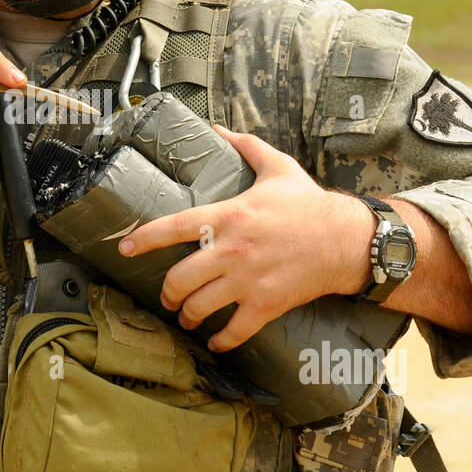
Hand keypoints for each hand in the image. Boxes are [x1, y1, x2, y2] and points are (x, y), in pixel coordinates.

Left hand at [116, 125, 374, 351]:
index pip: (173, 227)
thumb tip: (217, 129)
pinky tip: (215, 343)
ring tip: (187, 318)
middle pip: (179, 279)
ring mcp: (248, 281)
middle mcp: (231, 250)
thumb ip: (245, 146)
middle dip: (167, 292)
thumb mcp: (277, 167)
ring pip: (200, 307)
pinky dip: (221, 341)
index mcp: (229, 216)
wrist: (347, 239)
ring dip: (188, 316)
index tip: (124, 248)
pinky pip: (235, 331)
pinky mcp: (266, 305)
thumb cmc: (310, 204)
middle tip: (168, 296)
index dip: (144, 238)